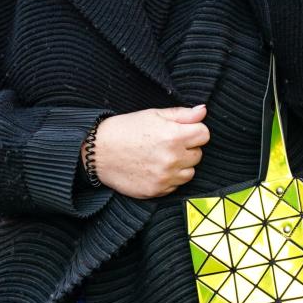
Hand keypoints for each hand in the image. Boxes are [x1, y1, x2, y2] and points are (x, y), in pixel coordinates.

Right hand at [80, 105, 210, 197]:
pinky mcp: (158, 191)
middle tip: (167, 144)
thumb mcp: (153, 114)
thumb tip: (203, 111)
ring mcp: (165, 177)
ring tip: (161, 157)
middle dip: (187, 148)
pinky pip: (176, 185)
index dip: (194, 130)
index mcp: (173, 136)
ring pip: (190, 172)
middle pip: (198, 154)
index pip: (204, 134)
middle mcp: (172, 158)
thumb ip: (181, 114)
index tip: (182, 131)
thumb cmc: (125, 129)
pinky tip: (154, 169)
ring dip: (181, 165)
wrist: (98, 153)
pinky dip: (169, 178)